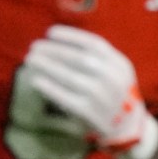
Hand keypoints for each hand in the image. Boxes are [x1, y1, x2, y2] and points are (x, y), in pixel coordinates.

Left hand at [24, 26, 157, 158]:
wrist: (127, 126)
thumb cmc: (112, 93)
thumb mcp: (113, 71)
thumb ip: (94, 57)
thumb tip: (57, 42)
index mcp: (119, 64)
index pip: (95, 44)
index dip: (71, 36)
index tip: (50, 32)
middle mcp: (114, 78)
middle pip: (80, 58)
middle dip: (54, 50)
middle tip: (34, 46)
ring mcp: (102, 96)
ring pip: (71, 77)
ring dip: (48, 66)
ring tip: (30, 60)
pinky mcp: (90, 113)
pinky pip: (66, 98)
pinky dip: (50, 88)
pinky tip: (36, 80)